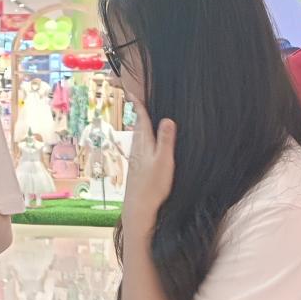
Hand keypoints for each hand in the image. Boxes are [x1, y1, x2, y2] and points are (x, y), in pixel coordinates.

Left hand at [122, 101, 176, 235]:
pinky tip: (145, 144)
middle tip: (136, 99)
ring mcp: (136, 159)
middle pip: (139, 126)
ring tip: (142, 117)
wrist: (138, 207)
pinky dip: (142, 138)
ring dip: (140, 125)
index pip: (142, 119)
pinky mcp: (137, 168)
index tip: (132, 92)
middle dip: (139, 112)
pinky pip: (140, 147)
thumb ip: (166, 140)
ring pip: (138, 137)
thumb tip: (168, 119)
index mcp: (144, 144)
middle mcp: (137, 148)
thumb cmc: (153, 185)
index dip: (139, 105)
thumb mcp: (164, 161)